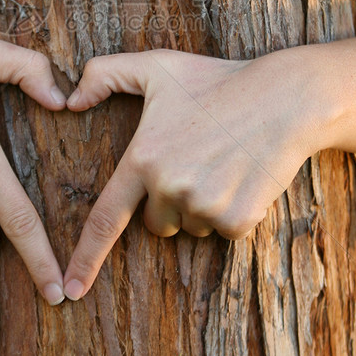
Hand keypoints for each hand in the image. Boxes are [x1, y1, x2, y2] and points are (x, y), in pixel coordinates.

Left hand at [61, 48, 321, 298]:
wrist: (285, 98)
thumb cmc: (218, 79)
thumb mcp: (157, 66)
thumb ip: (105, 74)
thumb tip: (69, 102)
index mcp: (143, 158)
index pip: (105, 219)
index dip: (85, 258)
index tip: (70, 289)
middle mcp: (169, 186)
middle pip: (156, 222)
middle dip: (170, 202)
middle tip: (196, 160)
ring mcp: (204, 205)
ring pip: (192, 227)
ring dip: (204, 206)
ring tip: (223, 162)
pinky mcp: (238, 218)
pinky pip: (225, 231)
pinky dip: (235, 211)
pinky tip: (244, 176)